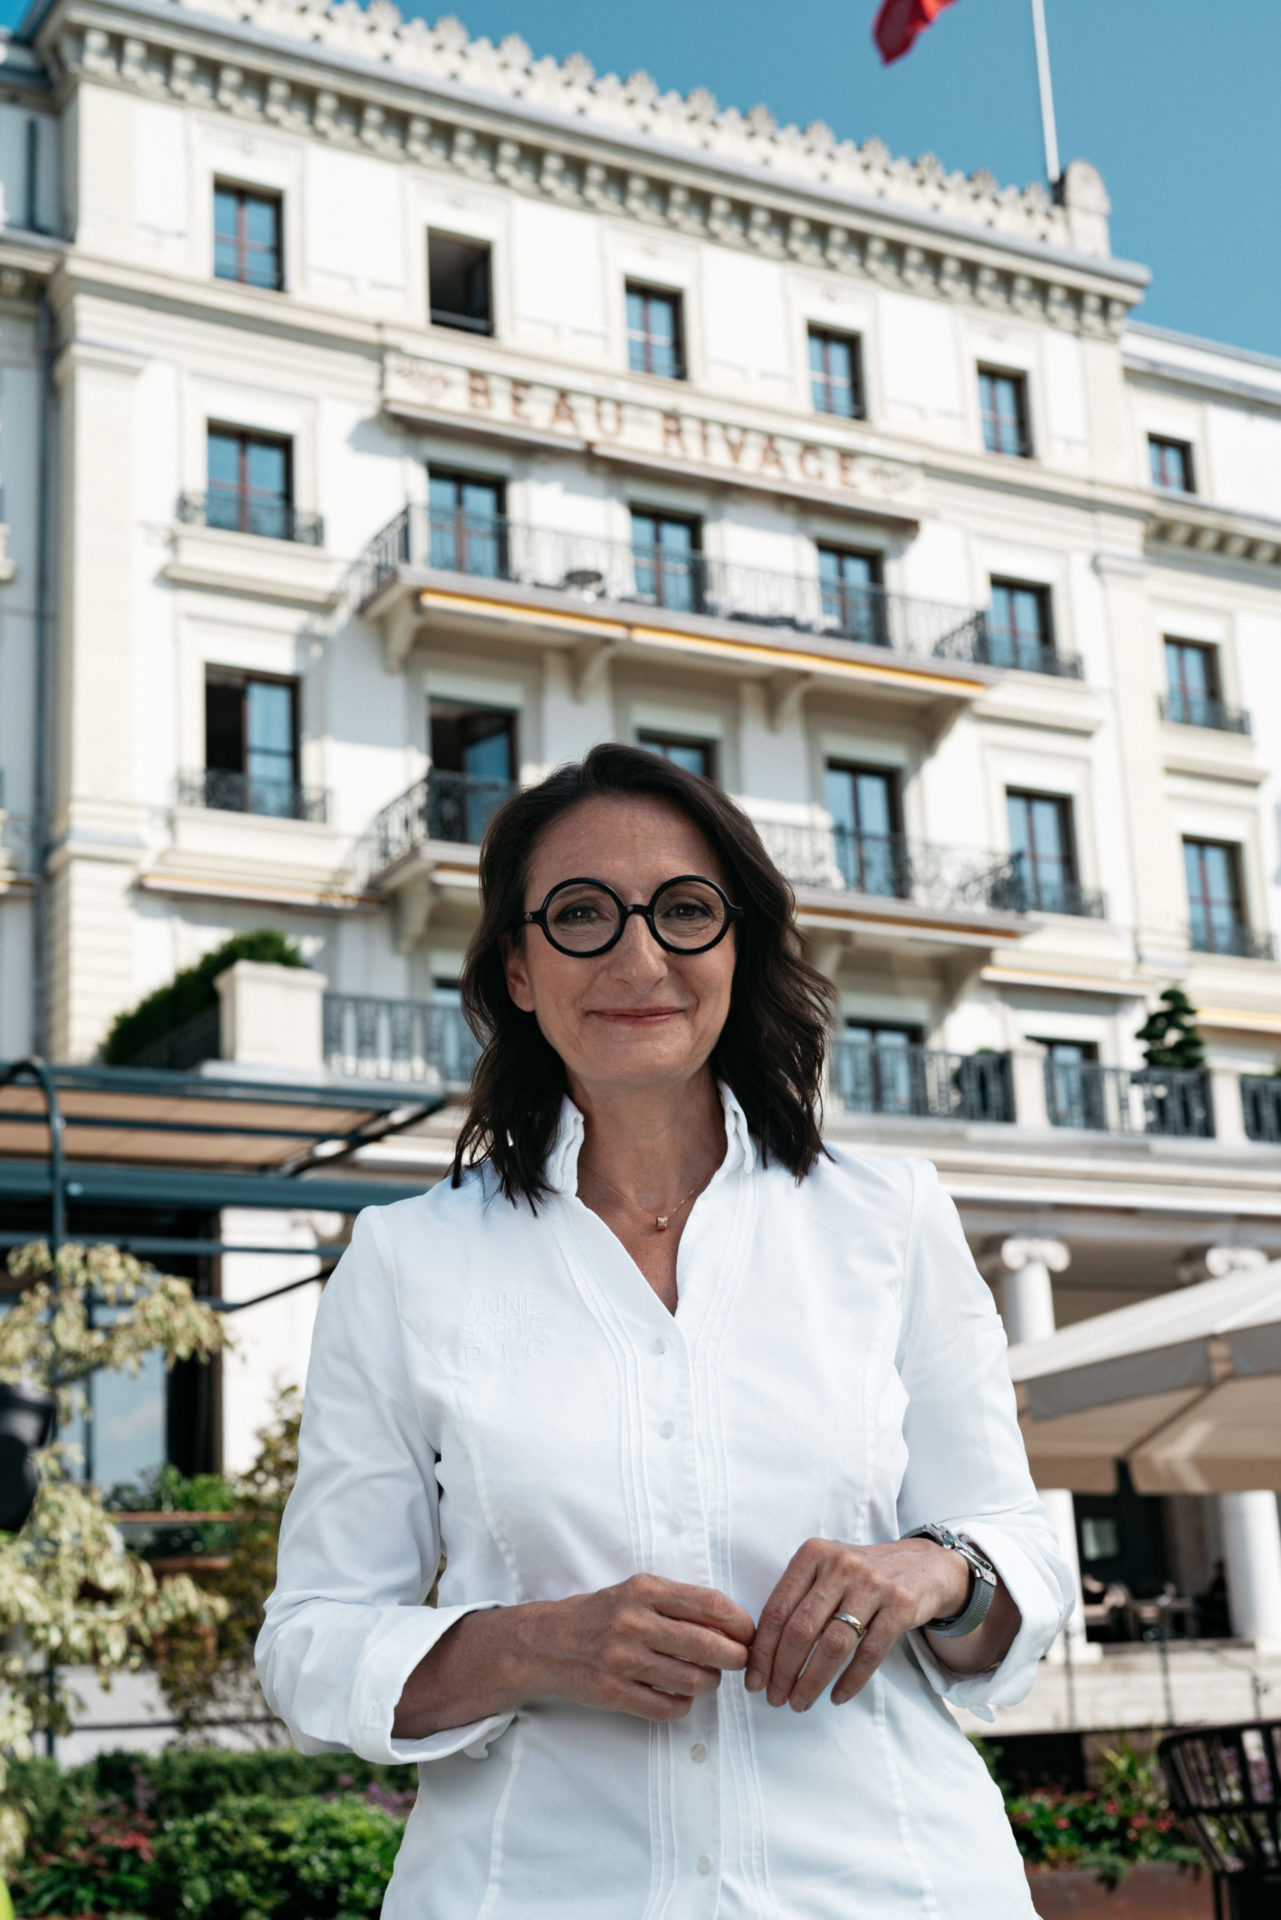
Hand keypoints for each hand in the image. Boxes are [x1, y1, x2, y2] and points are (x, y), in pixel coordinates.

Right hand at [521, 1573, 754, 1722]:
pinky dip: (684, 1705)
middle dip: (735, 1657)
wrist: (548, 1642)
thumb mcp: (637, 1591)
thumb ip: (678, 1602)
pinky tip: (681, 1696)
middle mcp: (634, 1623)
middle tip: (740, 1661)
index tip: (748, 1632)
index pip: (709, 1604)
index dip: (739, 1621)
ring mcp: (623, 1660)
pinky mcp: (614, 1693)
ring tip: (709, 1678)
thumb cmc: (601, 1614)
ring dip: (711, 1683)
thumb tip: (731, 1622)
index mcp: (644, 1590)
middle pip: (707, 1645)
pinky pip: (667, 1708)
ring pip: (692, 1680)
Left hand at [745, 1535, 969, 1710]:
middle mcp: (840, 1565)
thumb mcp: (825, 1571)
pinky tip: (837, 1697)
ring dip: (812, 1681)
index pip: (777, 1609)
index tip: (754, 1681)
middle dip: (783, 1671)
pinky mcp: (900, 1606)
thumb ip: (797, 1600)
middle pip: (801, 1630)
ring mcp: (872, 1584)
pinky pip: (869, 1653)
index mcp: (813, 1554)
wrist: (922, 1566)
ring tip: (800, 1702)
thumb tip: (760, 1653)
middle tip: (775, 1699)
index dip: (762, 1651)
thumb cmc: (860, 1576)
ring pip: (833, 1644)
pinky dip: (850, 1681)